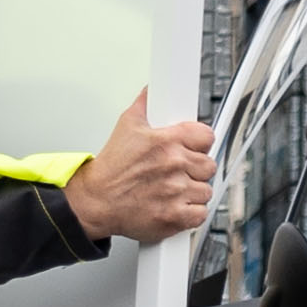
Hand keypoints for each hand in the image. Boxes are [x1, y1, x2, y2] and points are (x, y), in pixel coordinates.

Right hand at [66, 88, 217, 245]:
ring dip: (194, 192)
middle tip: (180, 172)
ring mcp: (176, 192)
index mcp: (167, 142)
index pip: (206, 136)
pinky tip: (176, 206)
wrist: (97, 201)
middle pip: (209, 165)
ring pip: (206, 190)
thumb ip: (144, 105)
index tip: (194, 148)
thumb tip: (151, 90)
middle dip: (196, 168)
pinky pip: (201, 213)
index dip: (201, 143)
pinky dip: (192, 213)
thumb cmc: (112, 169)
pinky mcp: (175, 216)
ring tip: (175, 190)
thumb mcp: (126, 126)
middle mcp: (174, 165)